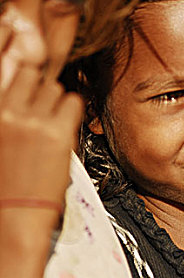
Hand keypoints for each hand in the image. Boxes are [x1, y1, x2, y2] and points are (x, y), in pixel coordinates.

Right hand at [0, 65, 82, 202]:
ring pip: (54, 87)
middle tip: (41, 107)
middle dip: (38, 86)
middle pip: (32, 74)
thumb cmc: (3, 183)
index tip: (27, 86)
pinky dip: (72, 111)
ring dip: (56, 101)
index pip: (7, 70)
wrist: (15, 216)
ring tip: (51, 122)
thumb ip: (6, 112)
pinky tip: (65, 127)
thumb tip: (17, 84)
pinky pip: (74, 102)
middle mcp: (7, 112)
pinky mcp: (58, 132)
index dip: (21, 78)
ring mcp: (33, 121)